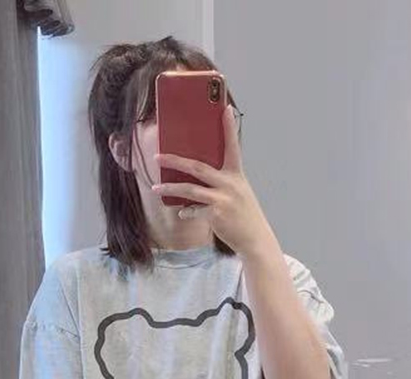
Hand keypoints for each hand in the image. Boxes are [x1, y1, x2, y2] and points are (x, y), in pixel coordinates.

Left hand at [153, 106, 276, 257]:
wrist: (254, 239)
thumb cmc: (243, 214)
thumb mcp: (238, 191)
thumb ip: (222, 180)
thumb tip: (196, 175)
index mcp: (236, 174)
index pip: (232, 145)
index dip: (229, 127)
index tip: (225, 108)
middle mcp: (229, 183)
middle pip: (198, 167)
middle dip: (175, 160)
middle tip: (157, 156)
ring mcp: (223, 199)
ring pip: (190, 189)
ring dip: (170, 188)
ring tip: (156, 189)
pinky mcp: (216, 214)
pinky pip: (194, 210)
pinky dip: (186, 210)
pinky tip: (182, 211)